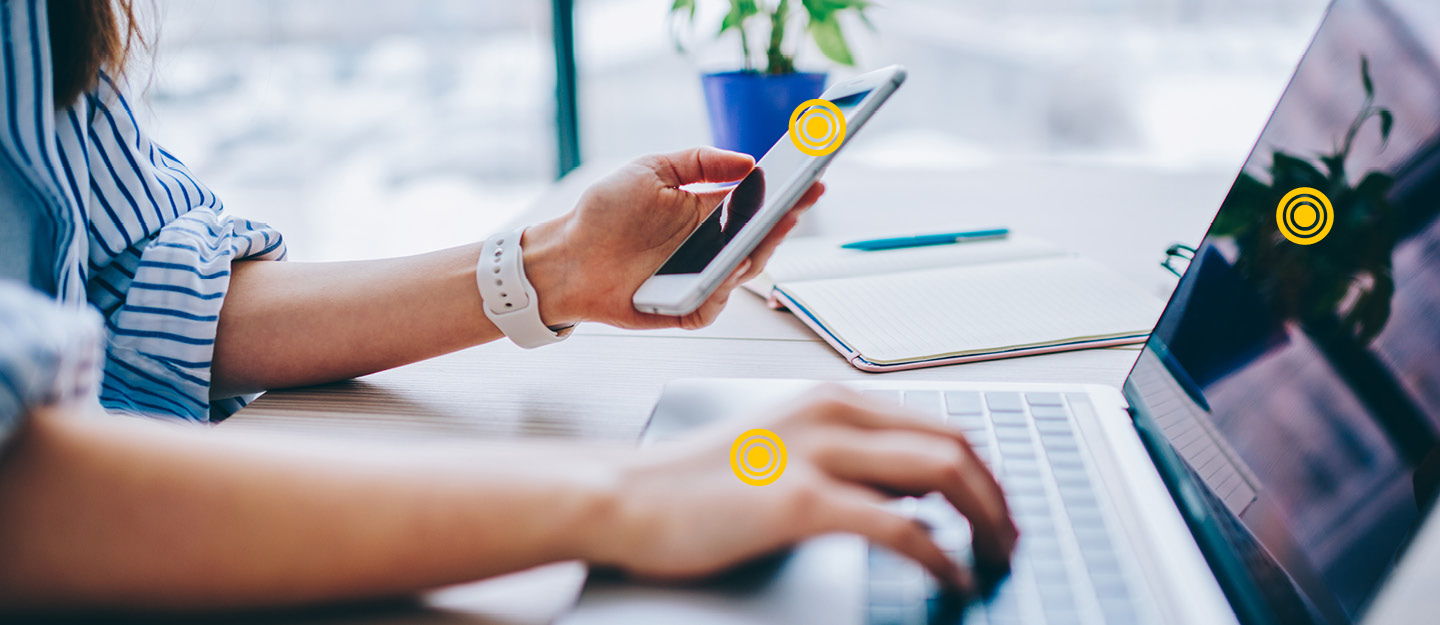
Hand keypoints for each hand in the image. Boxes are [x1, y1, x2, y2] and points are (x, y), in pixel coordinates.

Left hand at [520, 147, 824, 329]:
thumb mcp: (652, 170)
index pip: (759, 203)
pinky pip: (714, 304)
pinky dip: (723, 290)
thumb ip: (701, 161)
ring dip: (758, 252)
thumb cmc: (605, 214)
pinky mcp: (686, 308)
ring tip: (770, 229)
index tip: (810, 178)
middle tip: (798, 203)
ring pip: (744, 272)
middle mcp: (711, 247)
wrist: (566, 256)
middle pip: (761, 239)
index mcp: (709, 212)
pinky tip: (727, 272)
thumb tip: (748, 162)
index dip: (788, 193)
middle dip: (783, 221)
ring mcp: (701, 279)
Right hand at [580, 386, 1018, 591]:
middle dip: (998, 495)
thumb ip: (846, 461)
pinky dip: (940, 554)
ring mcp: (819, 453)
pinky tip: (951, 576)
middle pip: (954, 444)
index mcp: (832, 401)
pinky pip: (899, 526)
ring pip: (942, 473)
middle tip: (1011, 539)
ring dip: (985, 519)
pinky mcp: (801, 500)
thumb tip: (911, 492)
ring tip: (996, 558)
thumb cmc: (695, 482)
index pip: (938, 426)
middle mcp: (834, 414)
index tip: (999, 510)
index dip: (983, 471)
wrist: (626, 496)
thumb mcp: (783, 451)